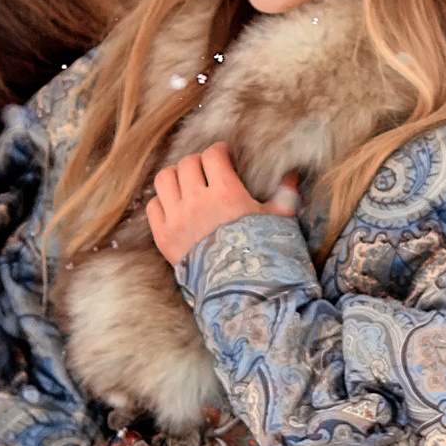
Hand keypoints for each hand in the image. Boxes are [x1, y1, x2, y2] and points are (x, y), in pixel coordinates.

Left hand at [147, 142, 298, 266]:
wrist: (242, 294)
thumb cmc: (264, 255)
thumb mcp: (279, 222)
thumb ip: (285, 194)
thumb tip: (293, 174)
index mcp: (226, 194)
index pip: (212, 154)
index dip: (219, 151)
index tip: (225, 156)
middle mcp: (197, 203)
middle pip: (187, 163)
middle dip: (199, 163)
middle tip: (208, 171)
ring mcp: (176, 220)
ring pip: (164, 179)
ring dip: (176, 177)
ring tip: (187, 185)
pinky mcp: (163, 238)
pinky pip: (152, 206)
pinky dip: (162, 202)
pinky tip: (176, 207)